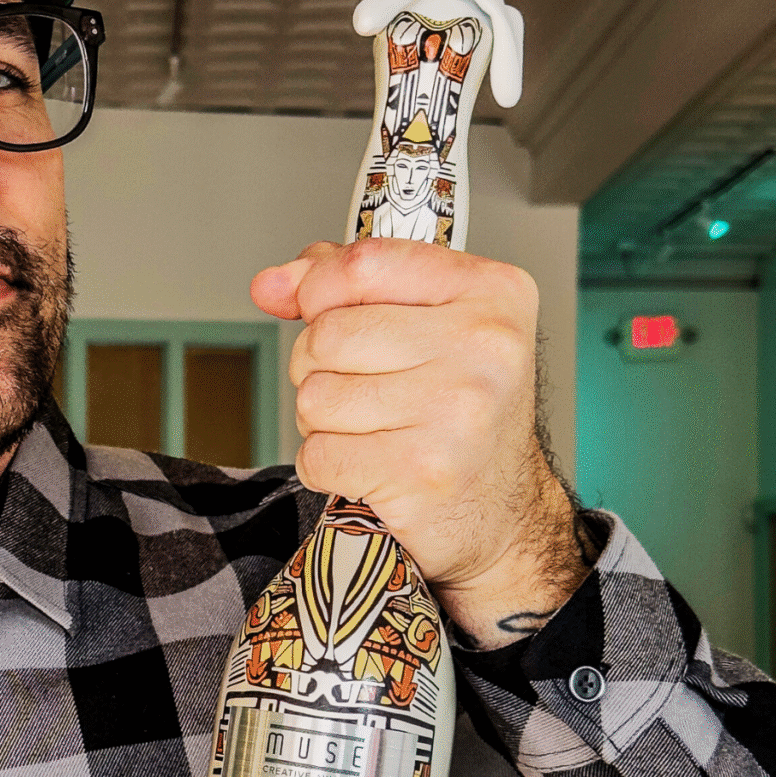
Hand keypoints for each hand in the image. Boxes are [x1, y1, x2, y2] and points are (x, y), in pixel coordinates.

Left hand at [251, 238, 590, 649]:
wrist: (503, 513)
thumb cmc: (459, 410)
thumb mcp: (426, 322)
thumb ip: (347, 285)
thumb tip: (271, 284)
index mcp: (490, 292)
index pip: (363, 263)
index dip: (317, 287)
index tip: (314, 307)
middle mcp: (483, 346)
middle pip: (326, 333)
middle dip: (317, 364)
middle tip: (362, 388)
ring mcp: (456, 410)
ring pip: (314, 395)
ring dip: (322, 420)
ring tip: (372, 429)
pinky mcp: (423, 471)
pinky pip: (318, 454)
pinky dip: (325, 464)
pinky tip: (368, 465)